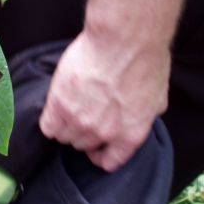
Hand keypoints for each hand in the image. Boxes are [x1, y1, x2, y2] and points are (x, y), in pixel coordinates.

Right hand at [39, 28, 170, 171]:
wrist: (124, 41)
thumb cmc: (144, 61)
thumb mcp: (156, 97)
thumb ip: (143, 115)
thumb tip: (134, 115)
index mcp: (130, 134)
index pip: (109, 162)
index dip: (99, 154)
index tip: (95, 147)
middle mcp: (103, 133)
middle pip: (81, 145)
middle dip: (81, 132)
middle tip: (81, 114)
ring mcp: (79, 120)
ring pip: (62, 136)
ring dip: (64, 124)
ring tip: (67, 107)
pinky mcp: (59, 105)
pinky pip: (47, 125)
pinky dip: (49, 119)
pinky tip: (55, 107)